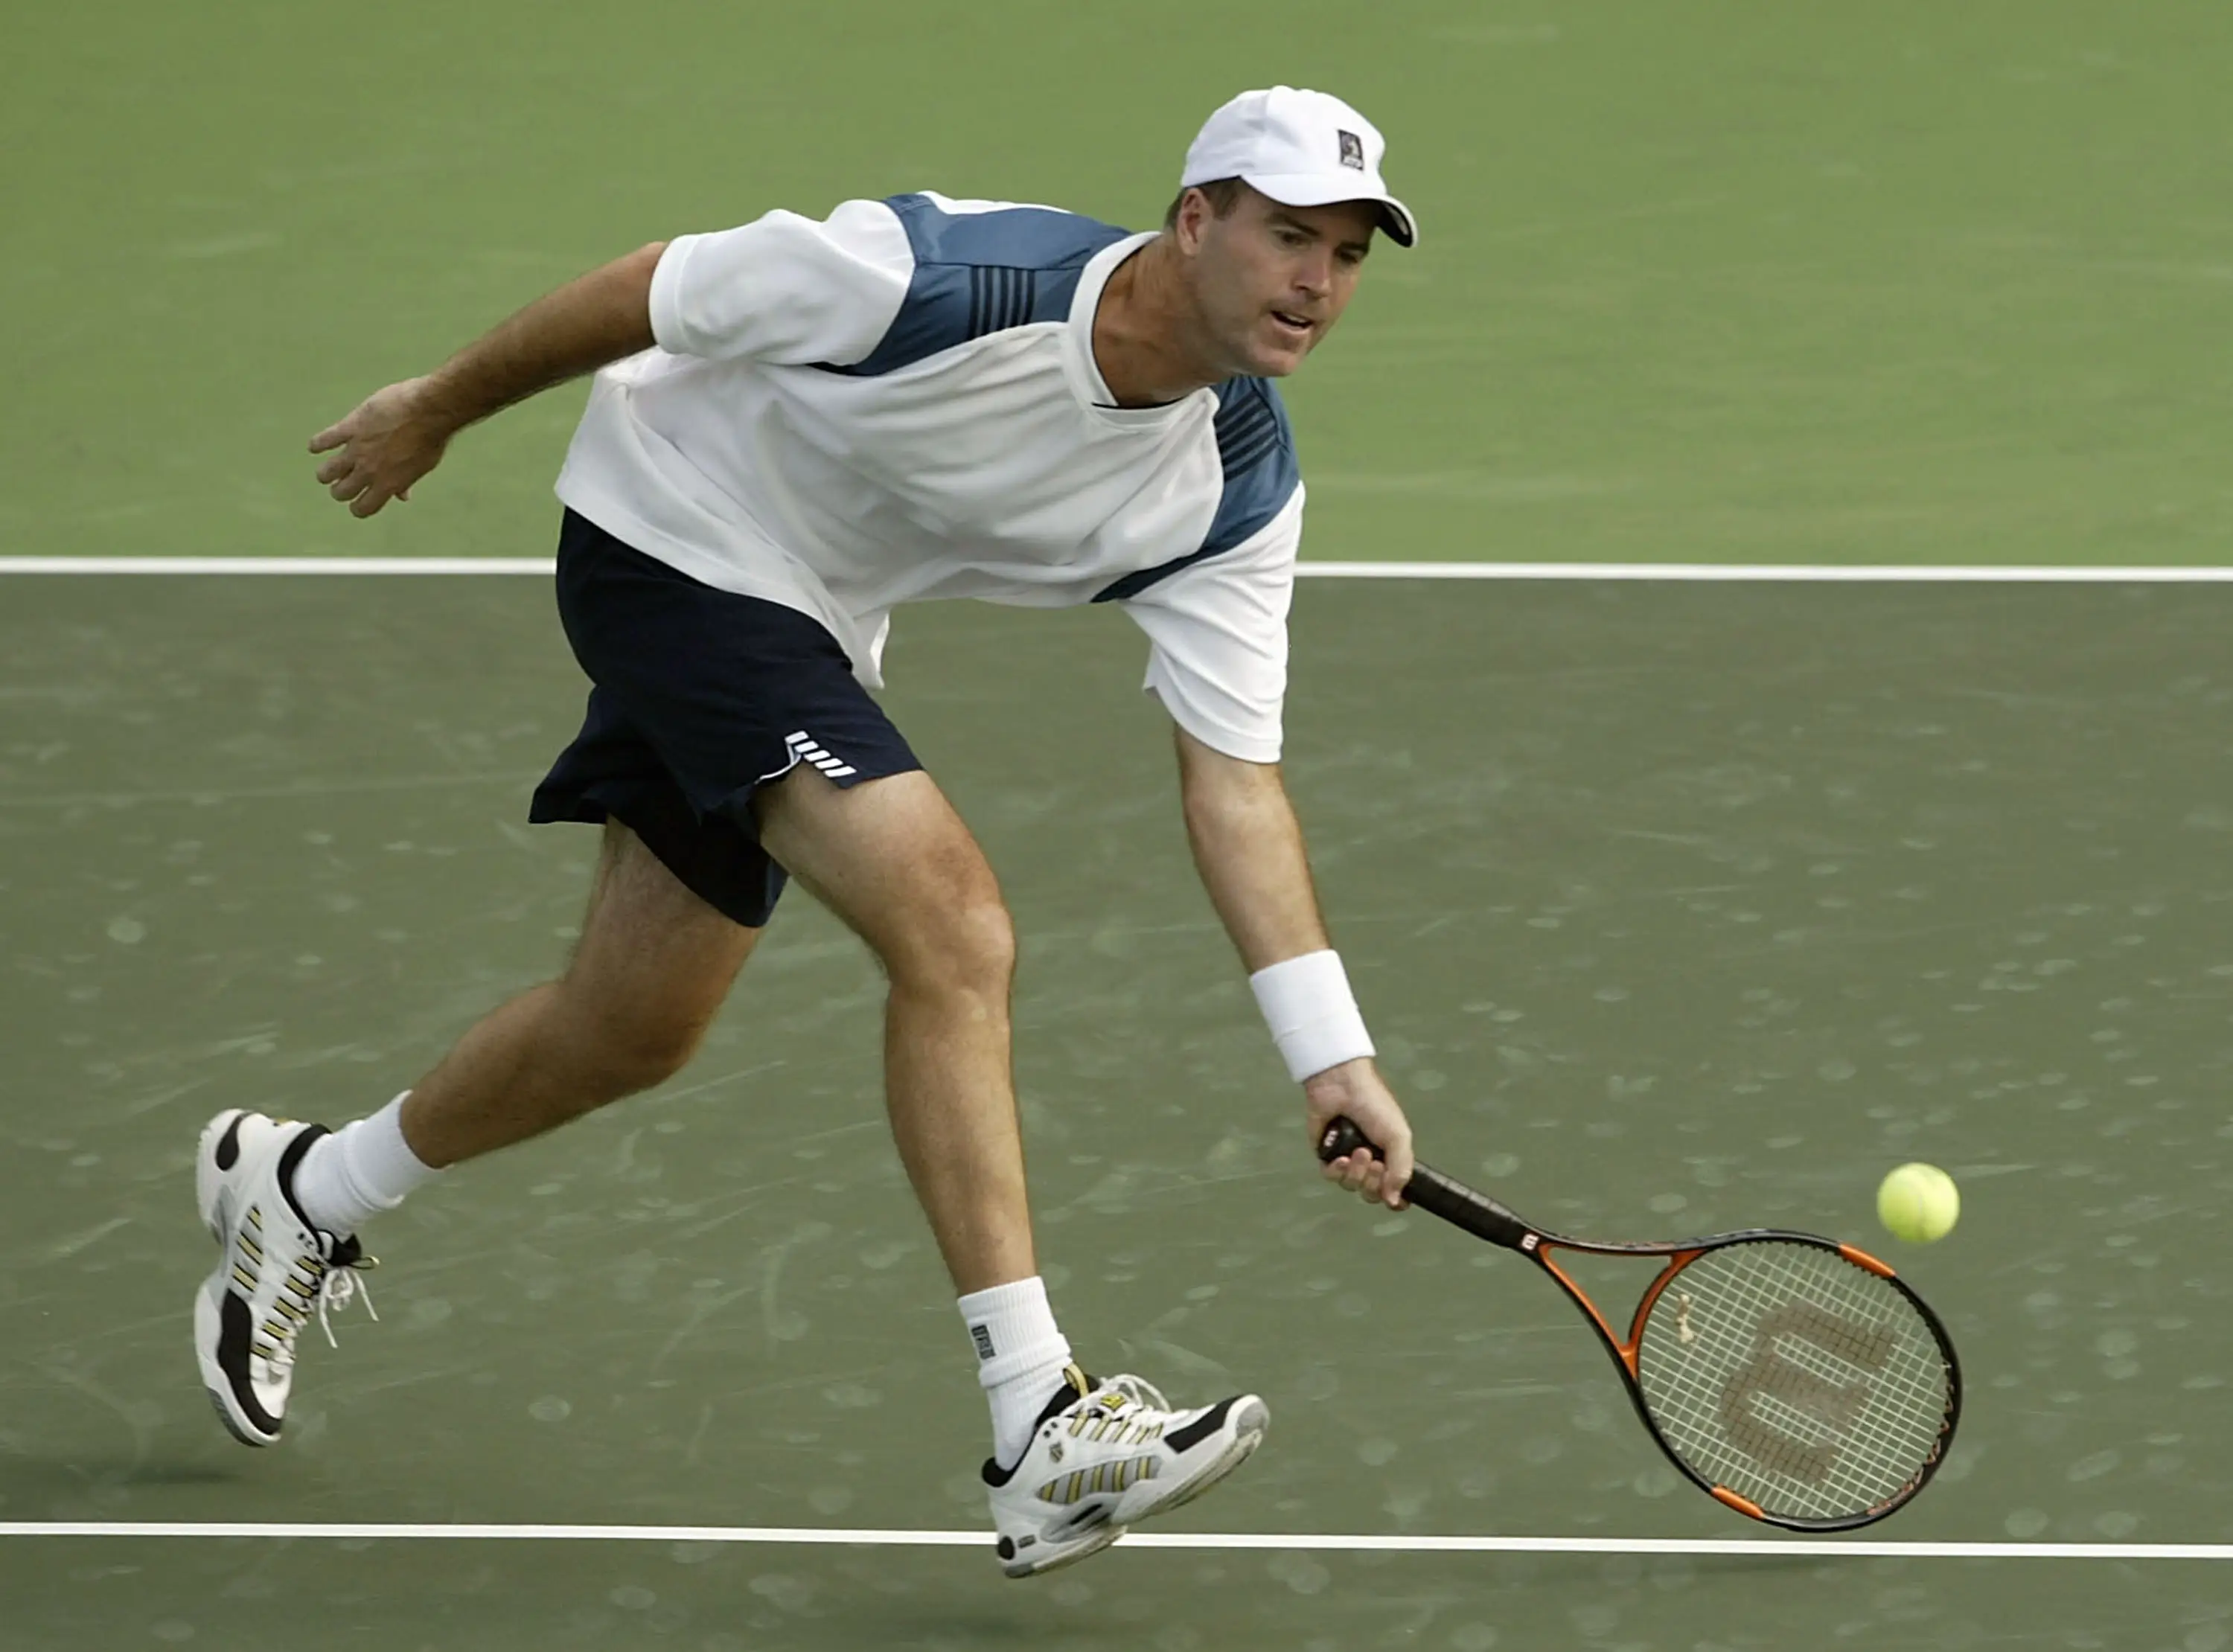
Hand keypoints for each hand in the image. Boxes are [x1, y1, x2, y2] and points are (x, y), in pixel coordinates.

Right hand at [309, 377, 453, 517]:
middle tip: (342, 483)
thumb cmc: (431, 438)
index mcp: (388, 484)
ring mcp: (357, 450)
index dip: (358, 507)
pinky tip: (316, 446)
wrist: (428, 410)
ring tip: (328, 470)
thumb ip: (405, 482)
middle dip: (340, 490)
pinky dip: (317, 444)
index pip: (363, 508)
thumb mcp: (422, 466)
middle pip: (341, 492)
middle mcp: (369, 471)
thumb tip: (403, 497)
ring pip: (327, 471)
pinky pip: (324, 440)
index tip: (357, 502)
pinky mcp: (350, 428)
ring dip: (326, 473)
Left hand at [1303, 1058, 1413, 1210]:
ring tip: (1358, 1152)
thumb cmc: (1374, 1106)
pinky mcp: (1326, 1155)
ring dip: (1356, 1173)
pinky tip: (1340, 1158)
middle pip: (1372, 1194)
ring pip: (1351, 1186)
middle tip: (1373, 1162)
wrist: (1342, 1086)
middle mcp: (1370, 1162)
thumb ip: (1401, 1170)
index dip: (1394, 1199)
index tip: (1395, 1198)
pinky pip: (1331, 1176)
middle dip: (1373, 1183)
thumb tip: (1395, 1202)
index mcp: (1390, 1157)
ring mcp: (1347, 1159)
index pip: (1395, 1190)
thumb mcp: (1398, 1137)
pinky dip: (1336, 1171)